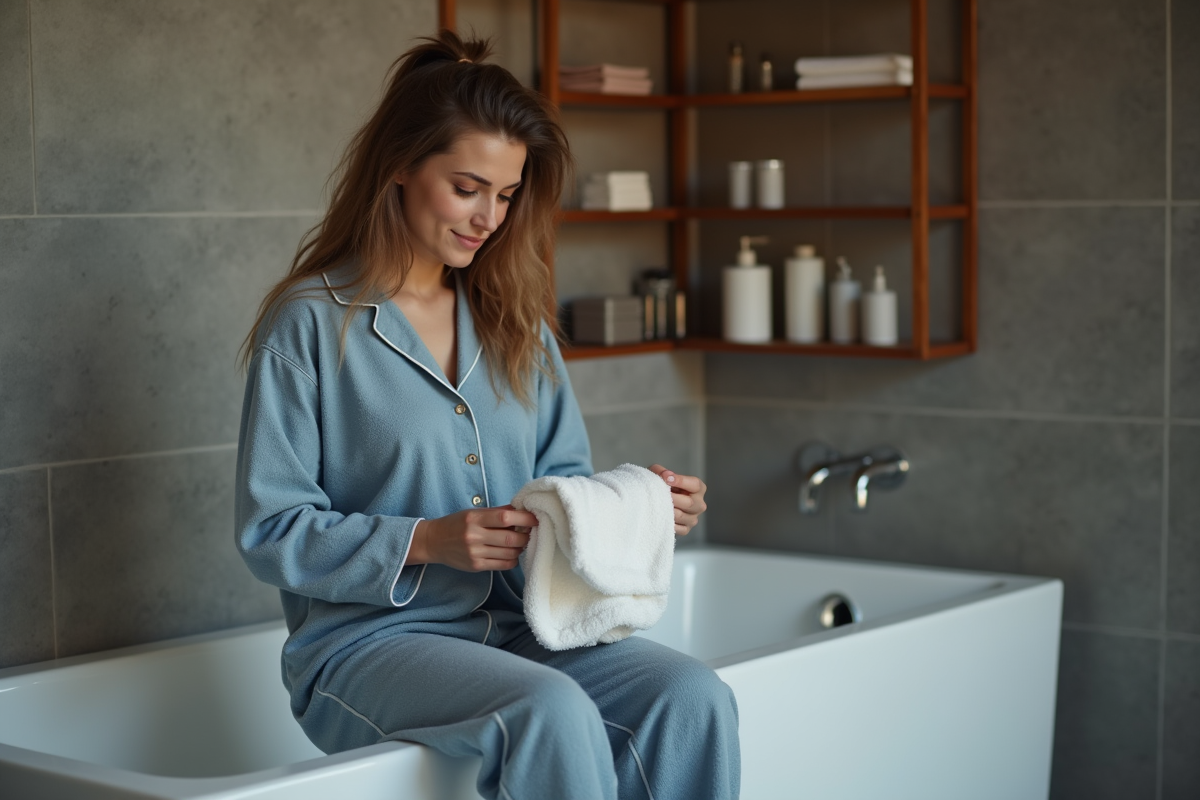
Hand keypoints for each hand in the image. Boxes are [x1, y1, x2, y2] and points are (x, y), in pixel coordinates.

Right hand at [409, 505, 535, 571]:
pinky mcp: (476, 566)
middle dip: (526, 536)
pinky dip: (513, 559)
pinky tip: (512, 553)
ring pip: (510, 553)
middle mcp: (474, 536)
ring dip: (520, 548)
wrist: (434, 541)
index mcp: (474, 518)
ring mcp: (475, 553)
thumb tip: (522, 509)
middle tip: (530, 532)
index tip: (535, 518)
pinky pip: (503, 564)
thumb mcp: (474, 512)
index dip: (524, 518)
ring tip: (520, 542)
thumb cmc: (456, 524)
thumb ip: (498, 512)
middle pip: (511, 539)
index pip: (505, 518)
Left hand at [649, 464, 706, 535]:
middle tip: (659, 494)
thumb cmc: (662, 485)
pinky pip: (677, 528)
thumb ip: (661, 471)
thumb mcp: (660, 474)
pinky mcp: (685, 529)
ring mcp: (693, 518)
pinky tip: (658, 515)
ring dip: (667, 510)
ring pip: (681, 516)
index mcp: (698, 488)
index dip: (681, 481)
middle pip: (689, 503)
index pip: (695, 484)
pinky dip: (666, 522)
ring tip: (656, 504)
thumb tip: (665, 475)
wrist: (657, 500)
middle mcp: (699, 504)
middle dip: (672, 498)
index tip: (666, 478)